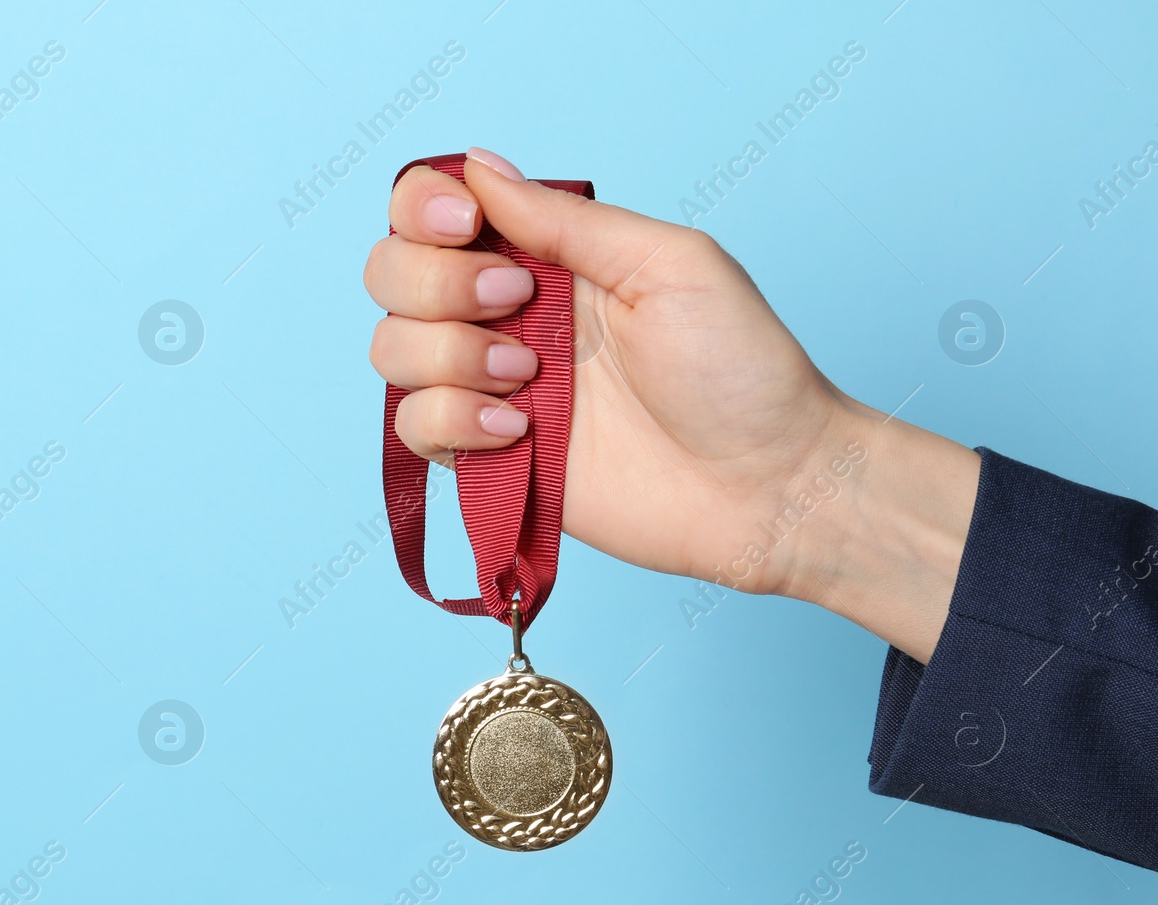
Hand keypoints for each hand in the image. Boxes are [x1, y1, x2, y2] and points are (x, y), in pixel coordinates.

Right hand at [363, 148, 979, 661]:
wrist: (766, 485)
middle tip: (517, 301)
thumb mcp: (667, 263)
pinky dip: (452, 421)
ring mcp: (490, 389)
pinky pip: (413, 428)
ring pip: (391, 350)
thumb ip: (566, 221)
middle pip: (391, 274)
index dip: (424, 209)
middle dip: (436, 282)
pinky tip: (518, 431)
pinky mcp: (487, 460)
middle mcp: (503, 316)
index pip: (432, 210)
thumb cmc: (741, 368)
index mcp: (544, 257)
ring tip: (529, 375)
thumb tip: (477, 166)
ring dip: (449, 354)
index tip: (468, 226)